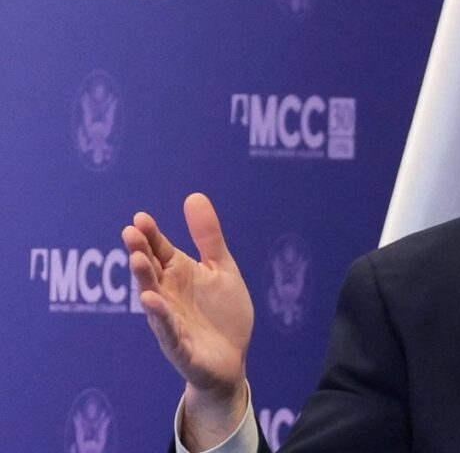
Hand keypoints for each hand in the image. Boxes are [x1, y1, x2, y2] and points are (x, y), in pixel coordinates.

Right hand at [122, 193, 253, 447]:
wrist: (232, 359)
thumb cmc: (222, 313)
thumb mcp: (221, 269)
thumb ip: (209, 237)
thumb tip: (194, 196)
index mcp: (178, 274)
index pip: (159, 250)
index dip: (150, 235)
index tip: (140, 217)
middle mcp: (168, 295)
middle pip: (151, 272)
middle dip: (140, 253)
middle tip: (131, 233)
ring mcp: (171, 322)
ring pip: (154, 300)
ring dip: (145, 281)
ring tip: (138, 260)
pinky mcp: (180, 347)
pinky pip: (168, 331)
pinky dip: (161, 318)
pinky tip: (154, 302)